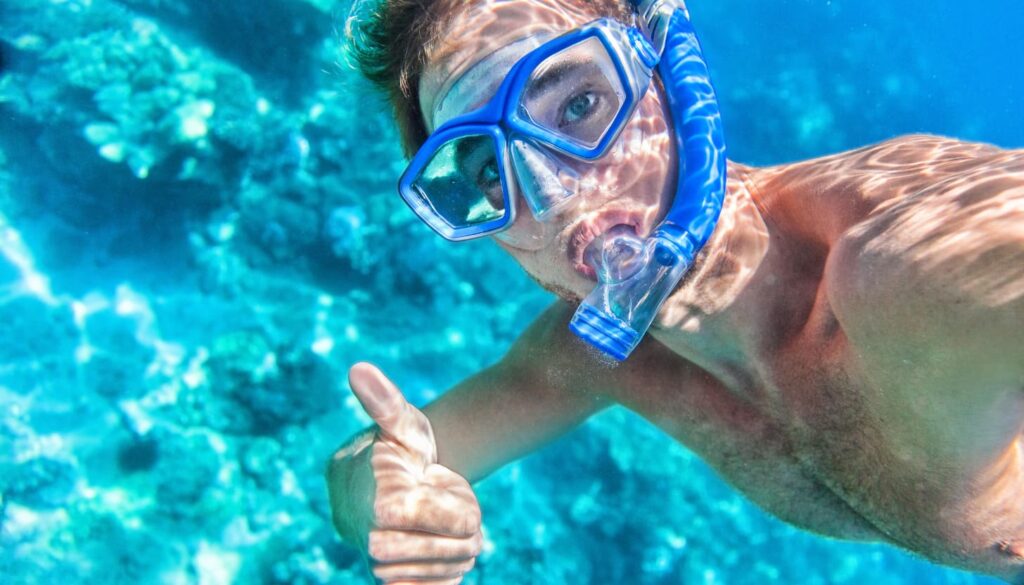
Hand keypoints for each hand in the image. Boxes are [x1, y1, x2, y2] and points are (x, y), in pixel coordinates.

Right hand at [327, 363, 482, 584]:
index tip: (458, 492)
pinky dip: (444, 578)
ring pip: (421, 576)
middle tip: (471, 521)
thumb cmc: (408, 447)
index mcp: (360, 494)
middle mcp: (357, 532)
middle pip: (418, 553)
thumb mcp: (403, 422)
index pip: (409, 514)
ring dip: (455, 558)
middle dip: (456, 539)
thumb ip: (384, 400)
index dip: (448, 509)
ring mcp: (371, 561)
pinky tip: (452, 556)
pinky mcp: (390, 583)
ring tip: (464, 536)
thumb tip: (358, 368)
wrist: (408, 483)